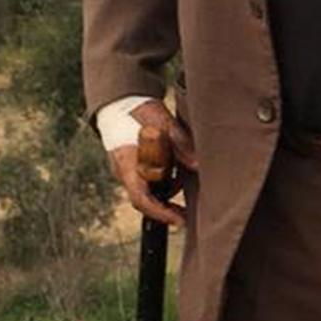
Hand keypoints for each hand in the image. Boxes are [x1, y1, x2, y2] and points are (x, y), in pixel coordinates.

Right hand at [107, 99, 197, 230]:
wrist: (122, 101)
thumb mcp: (163, 123)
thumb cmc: (140, 111)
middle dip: (166, 210)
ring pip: (147, 191)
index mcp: (127, 164)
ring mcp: (128, 169)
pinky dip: (164, 184)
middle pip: (144, 200)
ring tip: (187, 199)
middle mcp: (125, 171)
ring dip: (166, 196)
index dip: (160, 212)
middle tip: (187, 217)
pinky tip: (179, 179)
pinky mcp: (134, 165)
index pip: (141, 198)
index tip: (179, 220)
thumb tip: (198, 164)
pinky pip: (148, 182)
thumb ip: (180, 143)